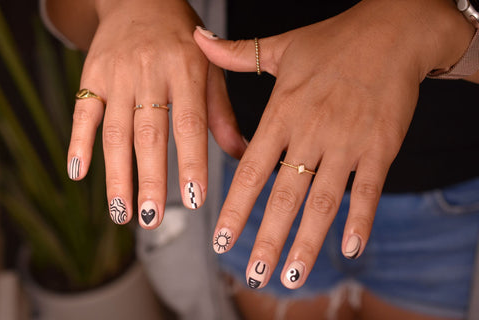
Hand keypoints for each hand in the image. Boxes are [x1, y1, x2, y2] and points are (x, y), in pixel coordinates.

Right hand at [66, 0, 245, 227]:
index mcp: (187, 70)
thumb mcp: (210, 69)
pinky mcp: (92, 74)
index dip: (191, 162)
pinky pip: (82, 112)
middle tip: (152, 218)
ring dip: (116, 174)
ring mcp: (118, 74)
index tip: (195, 199)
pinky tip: (78, 173)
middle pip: (149, 134)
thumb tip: (243, 154)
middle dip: (150, 179)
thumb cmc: (183, 40)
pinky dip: (79, 142)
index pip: (190, 124)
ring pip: (115, 131)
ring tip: (121, 212)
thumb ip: (222, 113)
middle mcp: (152, 72)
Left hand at [194, 0, 473, 288]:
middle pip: (284, 197)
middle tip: (253, 275)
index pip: (250, 170)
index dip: (235, 209)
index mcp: (282, 112)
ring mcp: (347, 142)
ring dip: (307, 243)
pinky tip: (351, 249)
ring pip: (323, 202)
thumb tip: (198, 41)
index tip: (222, 241)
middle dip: (267, 240)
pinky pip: (369, 190)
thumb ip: (237, 54)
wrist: (393, 32)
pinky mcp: (381, 147)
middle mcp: (311, 132)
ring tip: (293, 277)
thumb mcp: (281, 45)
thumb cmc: (334, 41)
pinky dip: (361, 220)